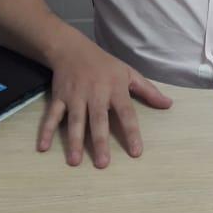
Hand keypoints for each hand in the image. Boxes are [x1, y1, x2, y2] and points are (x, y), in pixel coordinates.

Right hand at [38, 31, 172, 167]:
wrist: (72, 48)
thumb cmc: (105, 64)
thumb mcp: (129, 73)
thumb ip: (148, 91)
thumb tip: (169, 104)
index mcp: (115, 89)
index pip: (126, 113)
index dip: (132, 132)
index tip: (136, 152)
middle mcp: (95, 93)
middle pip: (98, 120)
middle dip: (100, 142)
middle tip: (102, 164)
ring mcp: (75, 96)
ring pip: (75, 120)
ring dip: (74, 141)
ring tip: (75, 162)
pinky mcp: (59, 97)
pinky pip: (52, 115)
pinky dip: (46, 130)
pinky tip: (43, 147)